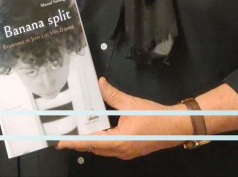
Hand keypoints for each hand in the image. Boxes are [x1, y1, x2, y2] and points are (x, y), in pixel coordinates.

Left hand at [56, 77, 191, 159]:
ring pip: (103, 150)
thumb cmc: (155, 116)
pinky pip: (112, 148)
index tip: (60, 143)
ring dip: (91, 142)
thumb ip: (113, 95)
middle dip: (80, 142)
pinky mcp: (132, 151)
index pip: (91, 143)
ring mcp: (127, 153)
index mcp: (119, 141)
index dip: (74, 143)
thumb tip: (99, 83)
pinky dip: (102, 142)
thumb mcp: (132, 104)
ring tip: (78, 132)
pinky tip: (98, 132)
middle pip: (95, 148)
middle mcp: (121, 151)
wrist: (177, 126)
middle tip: (67, 133)